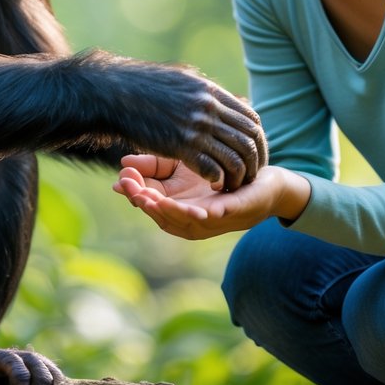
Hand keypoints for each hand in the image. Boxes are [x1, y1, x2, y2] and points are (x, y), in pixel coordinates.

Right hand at [89, 52, 267, 189]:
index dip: (258, 140)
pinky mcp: (181, 145)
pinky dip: (218, 180)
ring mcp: (196, 127)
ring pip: (235, 158)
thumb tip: (213, 92)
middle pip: (249, 140)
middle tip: (252, 177)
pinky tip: (214, 185)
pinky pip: (213, 168)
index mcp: (210, 92)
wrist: (112, 92)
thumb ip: (200, 90)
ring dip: (239, 176)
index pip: (251, 119)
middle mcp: (208, 108)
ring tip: (234, 186)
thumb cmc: (140, 85)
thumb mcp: (179, 79)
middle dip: (255, 162)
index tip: (254, 154)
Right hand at [112, 155, 309, 239]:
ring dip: (170, 212)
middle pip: (164, 217)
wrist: (263, 176)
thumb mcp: (182, 163)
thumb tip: (123, 165)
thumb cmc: (219, 171)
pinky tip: (200, 209)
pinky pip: (221, 217)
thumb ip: (154, 165)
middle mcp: (194, 219)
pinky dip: (209, 215)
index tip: (121, 180)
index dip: (135, 194)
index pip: (152, 205)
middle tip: (131, 189)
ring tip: (151, 200)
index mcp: (180, 207)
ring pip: (188, 222)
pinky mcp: (238, 211)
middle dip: (146, 204)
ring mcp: (216, 220)